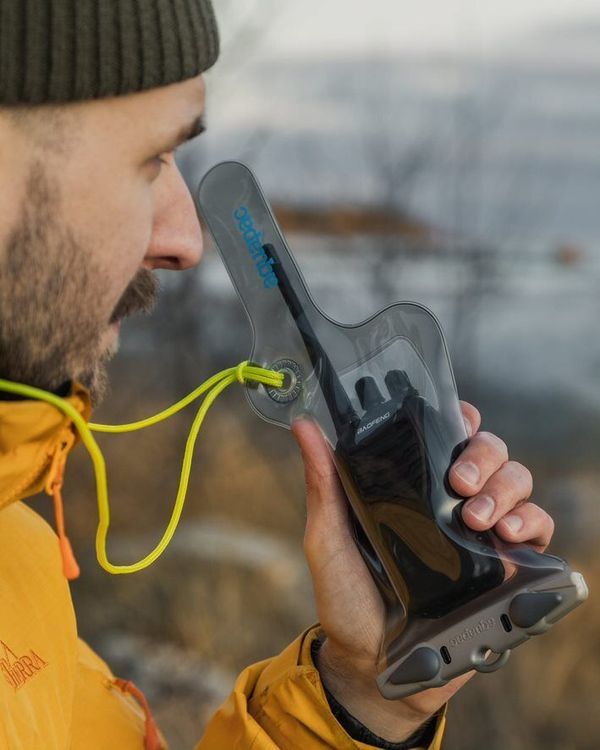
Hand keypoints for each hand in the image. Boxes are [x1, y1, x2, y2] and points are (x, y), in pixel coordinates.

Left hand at [292, 401, 553, 743]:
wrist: (371, 664)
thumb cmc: (347, 598)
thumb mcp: (328, 538)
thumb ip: (323, 482)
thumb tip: (304, 426)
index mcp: (412, 486)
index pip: (447, 435)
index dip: (460, 420)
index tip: (458, 421)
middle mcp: (450, 502)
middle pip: (489, 452)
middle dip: (482, 457)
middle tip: (459, 482)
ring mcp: (479, 533)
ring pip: (516, 482)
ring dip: (504, 490)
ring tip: (477, 518)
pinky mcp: (503, 566)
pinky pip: (536, 529)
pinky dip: (530, 522)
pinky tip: (506, 534)